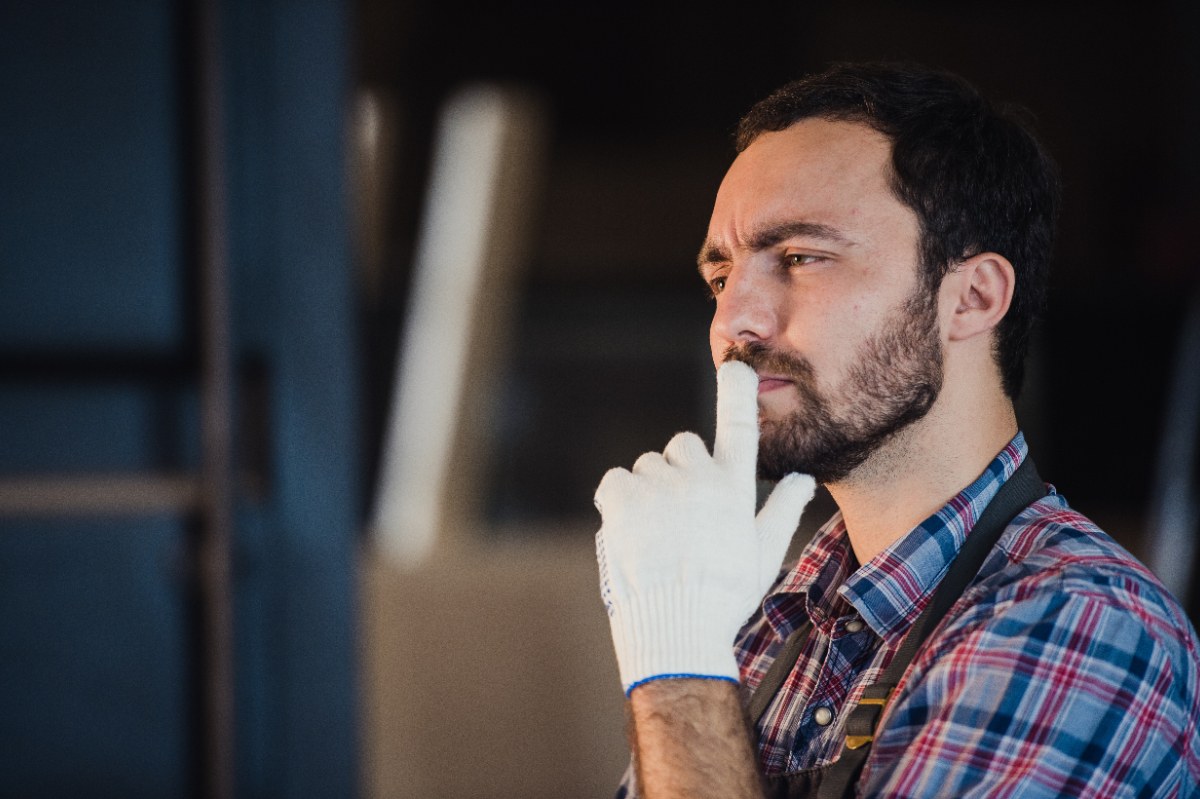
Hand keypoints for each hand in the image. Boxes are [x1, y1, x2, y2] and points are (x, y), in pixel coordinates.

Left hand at [594, 360, 816, 694]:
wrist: (677, 626)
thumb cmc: (725, 595)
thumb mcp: (764, 554)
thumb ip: (782, 509)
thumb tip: (806, 479)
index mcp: (733, 486)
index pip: (739, 426)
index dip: (737, 391)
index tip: (737, 367)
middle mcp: (696, 475)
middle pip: (683, 446)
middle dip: (680, 471)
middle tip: (680, 515)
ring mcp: (658, 482)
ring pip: (647, 467)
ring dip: (649, 490)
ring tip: (655, 535)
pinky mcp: (622, 494)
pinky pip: (617, 481)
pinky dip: (619, 501)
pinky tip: (629, 531)